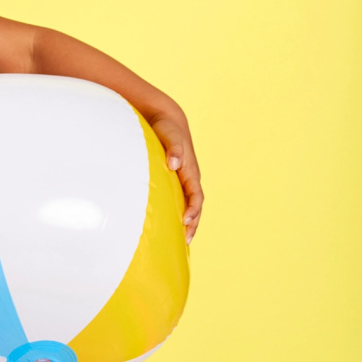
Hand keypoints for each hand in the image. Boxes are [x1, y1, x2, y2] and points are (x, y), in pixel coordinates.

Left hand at [147, 109, 202, 244]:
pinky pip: (179, 200)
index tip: (185, 222)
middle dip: (193, 223)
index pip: (196, 196)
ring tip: (182, 240)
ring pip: (188, 205)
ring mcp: (182, 180)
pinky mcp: (174, 180)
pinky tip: (170, 224)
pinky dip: (178, 213)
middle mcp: (189, 178)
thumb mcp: (170, 136)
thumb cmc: (166, 129)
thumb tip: (174, 163)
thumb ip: (172, 149)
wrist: (165, 121)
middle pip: (195, 205)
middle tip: (186, 240)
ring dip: (188, 222)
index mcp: (190, 171)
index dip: (192, 209)